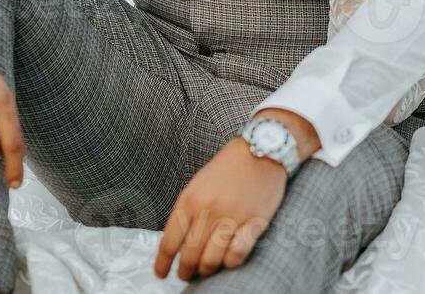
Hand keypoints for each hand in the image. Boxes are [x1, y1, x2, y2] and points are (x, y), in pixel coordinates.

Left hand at [153, 137, 287, 281]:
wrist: (262, 149)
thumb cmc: (228, 167)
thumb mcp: (198, 184)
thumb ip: (187, 211)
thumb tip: (177, 243)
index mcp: (190, 200)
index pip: (169, 242)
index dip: (163, 263)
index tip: (161, 274)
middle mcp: (208, 211)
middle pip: (189, 256)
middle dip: (185, 271)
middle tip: (186, 275)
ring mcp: (232, 217)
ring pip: (211, 260)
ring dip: (206, 271)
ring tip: (206, 271)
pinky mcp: (254, 222)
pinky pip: (237, 255)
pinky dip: (230, 264)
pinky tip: (227, 261)